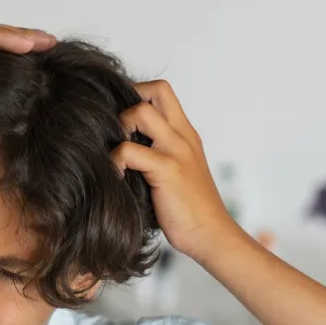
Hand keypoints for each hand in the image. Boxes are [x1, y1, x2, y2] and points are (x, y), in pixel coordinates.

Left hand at [111, 80, 241, 261]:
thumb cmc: (188, 210)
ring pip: (139, 112)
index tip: (120, 119)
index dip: (137, 95)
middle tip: (115, 130)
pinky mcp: (167, 170)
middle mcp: (183, 136)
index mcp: (185, 135)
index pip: (162, 91)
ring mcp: (176, 151)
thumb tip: (119, 148)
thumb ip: (156, 154)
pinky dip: (113, 162)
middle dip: (127, 100)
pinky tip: (114, 178)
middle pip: (156, 89)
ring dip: (118, 128)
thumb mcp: (175, 172)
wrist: (211, 235)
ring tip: (114, 154)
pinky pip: (128, 151)